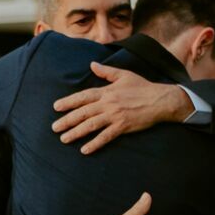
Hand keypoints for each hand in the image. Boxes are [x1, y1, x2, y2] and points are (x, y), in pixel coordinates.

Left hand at [51, 64, 192, 153]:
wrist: (160, 100)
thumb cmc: (142, 87)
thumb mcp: (124, 75)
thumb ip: (106, 72)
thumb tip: (92, 64)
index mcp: (107, 91)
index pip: (83, 97)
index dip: (69, 102)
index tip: (56, 107)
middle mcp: (108, 104)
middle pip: (83, 112)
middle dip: (67, 120)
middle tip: (54, 127)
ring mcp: (115, 116)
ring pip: (91, 125)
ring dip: (76, 132)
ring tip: (64, 139)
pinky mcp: (123, 127)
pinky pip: (105, 136)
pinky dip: (95, 143)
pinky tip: (84, 149)